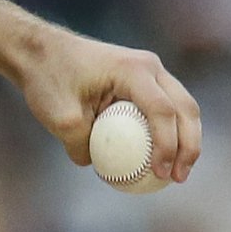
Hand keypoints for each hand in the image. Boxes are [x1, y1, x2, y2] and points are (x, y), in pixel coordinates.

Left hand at [10, 26, 202, 184]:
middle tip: (179, 179)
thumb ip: (81, 144)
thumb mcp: (59, 118)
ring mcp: (150, 72)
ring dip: (186, 140)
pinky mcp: (144, 82)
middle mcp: (149, 67)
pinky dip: (170, 132)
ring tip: (178, 174)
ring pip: (182, 107)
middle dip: (188, 146)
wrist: (41, 52)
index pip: (162, 111)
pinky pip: (166, 109)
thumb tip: (99, 166)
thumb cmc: (49, 79)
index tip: (160, 174)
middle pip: (184, 108)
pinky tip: (163, 159)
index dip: (167, 145)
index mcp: (133, 70)